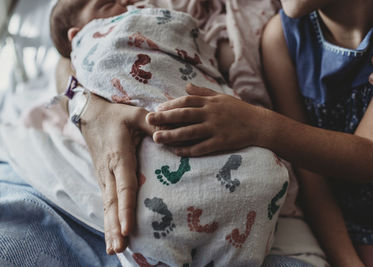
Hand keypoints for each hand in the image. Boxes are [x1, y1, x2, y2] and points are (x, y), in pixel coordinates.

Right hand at [80, 93, 153, 253]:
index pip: (124, 186)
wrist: (91, 115)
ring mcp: (104, 177)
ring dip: (110, 228)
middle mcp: (108, 171)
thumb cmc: (116, 115)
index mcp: (118, 156)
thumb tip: (169, 135)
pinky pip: (107, 202)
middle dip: (115, 227)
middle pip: (113, 203)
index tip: (127, 228)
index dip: (126, 208)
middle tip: (119, 249)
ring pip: (107, 206)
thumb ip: (152, 124)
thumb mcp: (136, 114)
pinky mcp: (103, 179)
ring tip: (115, 250)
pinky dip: (109, 220)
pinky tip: (113, 235)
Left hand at [146, 84, 265, 156]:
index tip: (157, 109)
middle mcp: (211, 114)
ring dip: (172, 135)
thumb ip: (202, 92)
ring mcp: (216, 128)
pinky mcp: (221, 142)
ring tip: (157, 138)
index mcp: (211, 102)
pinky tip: (176, 151)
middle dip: (165, 118)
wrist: (259, 124)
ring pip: (190, 132)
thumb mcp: (221, 97)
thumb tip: (185, 86)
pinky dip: (188, 150)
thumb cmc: (238, 110)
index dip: (170, 105)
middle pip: (184, 115)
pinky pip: (202, 147)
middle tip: (149, 120)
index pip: (186, 101)